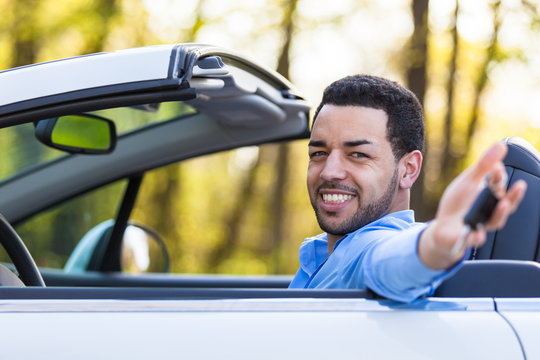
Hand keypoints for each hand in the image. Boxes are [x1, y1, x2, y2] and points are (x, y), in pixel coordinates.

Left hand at [418, 141, 526, 269]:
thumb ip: (484, 165)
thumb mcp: (469, 181)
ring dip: (500, 214)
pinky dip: (476, 236)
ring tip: (503, 204)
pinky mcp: (469, 236)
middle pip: (507, 204)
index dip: (500, 176)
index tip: (496, 168)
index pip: (501, 183)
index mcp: (490, 194)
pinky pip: (475, 238)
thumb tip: (501, 145)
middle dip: (514, 196)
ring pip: (495, 221)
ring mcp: (482, 223)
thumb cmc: (459, 203)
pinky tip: (476, 233)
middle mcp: (490, 209)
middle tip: (520, 186)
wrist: (444, 227)